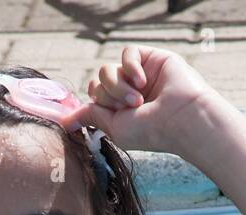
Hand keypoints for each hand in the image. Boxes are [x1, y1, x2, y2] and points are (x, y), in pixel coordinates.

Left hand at [64, 45, 220, 154]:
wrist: (180, 119)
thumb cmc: (151, 130)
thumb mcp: (114, 127)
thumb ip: (91, 116)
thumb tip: (65, 122)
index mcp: (120, 109)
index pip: (94, 96)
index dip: (98, 102)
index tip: (114, 113)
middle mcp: (129, 92)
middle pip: (98, 82)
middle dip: (108, 95)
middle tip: (130, 107)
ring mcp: (139, 75)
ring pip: (108, 69)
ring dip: (118, 85)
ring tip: (137, 99)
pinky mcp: (151, 59)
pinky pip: (127, 53)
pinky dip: (130, 67)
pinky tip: (142, 81)